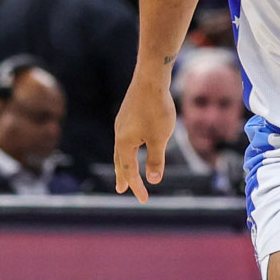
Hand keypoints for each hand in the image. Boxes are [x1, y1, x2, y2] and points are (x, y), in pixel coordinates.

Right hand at [113, 73, 175, 201]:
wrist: (151, 78)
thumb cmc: (156, 109)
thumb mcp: (159, 138)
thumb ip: (156, 160)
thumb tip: (153, 180)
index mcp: (124, 143)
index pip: (129, 170)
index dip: (136, 186)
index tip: (143, 200)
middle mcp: (119, 134)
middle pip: (120, 160)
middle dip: (123, 176)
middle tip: (121, 189)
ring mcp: (123, 123)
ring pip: (122, 147)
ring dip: (125, 161)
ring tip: (127, 169)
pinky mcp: (128, 114)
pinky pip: (127, 136)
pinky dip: (129, 147)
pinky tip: (135, 143)